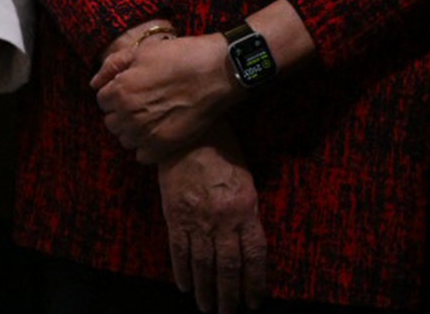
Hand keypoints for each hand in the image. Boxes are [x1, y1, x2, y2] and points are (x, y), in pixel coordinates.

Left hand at [93, 32, 235, 162]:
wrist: (215, 72)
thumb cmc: (178, 57)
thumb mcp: (141, 51)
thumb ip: (112, 66)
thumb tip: (94, 84)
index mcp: (120, 92)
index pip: (102, 101)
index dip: (115, 93)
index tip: (131, 88)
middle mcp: (129, 116)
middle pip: (112, 122)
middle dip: (121, 112)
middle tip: (141, 102)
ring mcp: (146, 134)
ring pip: (125, 140)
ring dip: (133, 130)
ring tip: (150, 117)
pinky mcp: (164, 147)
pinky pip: (142, 155)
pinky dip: (146, 146)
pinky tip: (158, 131)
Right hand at [157, 130, 267, 313]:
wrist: (188, 133)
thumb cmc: (222, 151)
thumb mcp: (246, 181)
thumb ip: (248, 213)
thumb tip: (248, 243)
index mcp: (246, 210)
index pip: (254, 257)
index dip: (254, 283)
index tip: (254, 302)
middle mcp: (223, 219)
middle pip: (228, 267)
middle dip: (229, 296)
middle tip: (228, 313)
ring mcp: (197, 219)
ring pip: (203, 264)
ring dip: (206, 290)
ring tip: (207, 308)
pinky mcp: (175, 215)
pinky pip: (179, 250)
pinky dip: (182, 271)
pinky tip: (185, 286)